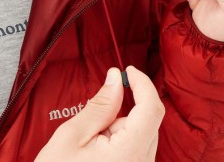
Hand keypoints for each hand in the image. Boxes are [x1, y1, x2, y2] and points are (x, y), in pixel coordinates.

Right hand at [35, 66, 164, 161]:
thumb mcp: (72, 136)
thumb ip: (100, 105)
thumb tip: (116, 78)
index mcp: (129, 155)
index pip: (151, 109)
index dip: (142, 84)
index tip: (128, 71)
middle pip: (149, 121)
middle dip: (125, 109)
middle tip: (96, 115)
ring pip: (143, 134)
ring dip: (121, 127)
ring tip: (93, 142)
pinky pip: (139, 148)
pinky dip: (122, 140)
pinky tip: (100, 151)